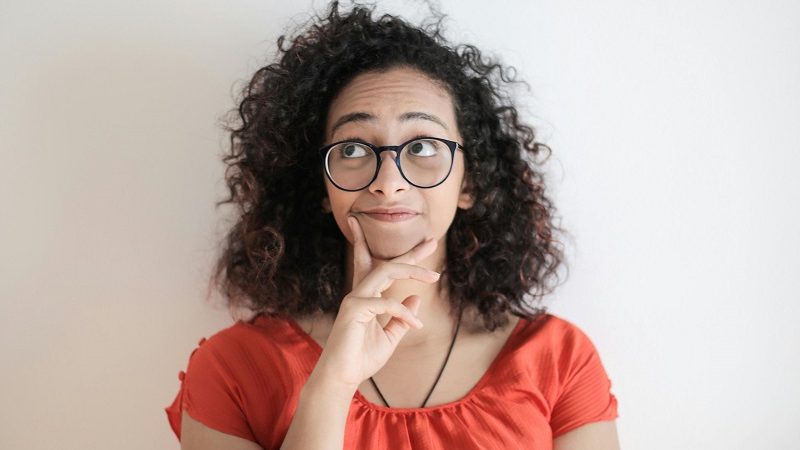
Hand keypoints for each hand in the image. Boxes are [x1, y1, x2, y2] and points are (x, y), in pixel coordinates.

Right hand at [311, 215, 439, 390]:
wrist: (342, 377)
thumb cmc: (362, 358)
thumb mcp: (390, 337)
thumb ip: (401, 318)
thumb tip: (416, 297)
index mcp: (367, 298)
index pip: (385, 271)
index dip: (405, 259)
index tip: (427, 247)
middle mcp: (360, 293)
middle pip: (387, 264)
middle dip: (410, 253)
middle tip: (432, 243)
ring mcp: (355, 299)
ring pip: (385, 272)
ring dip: (411, 271)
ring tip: (434, 276)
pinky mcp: (353, 309)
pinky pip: (386, 303)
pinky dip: (404, 313)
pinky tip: (416, 325)